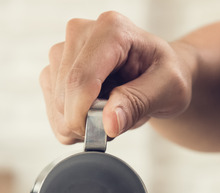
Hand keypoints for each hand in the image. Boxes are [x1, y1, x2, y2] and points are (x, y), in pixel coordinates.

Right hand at [40, 11, 193, 144]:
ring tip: (111, 114)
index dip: (84, 115)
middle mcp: (81, 32)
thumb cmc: (165, 75)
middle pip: (65, 92)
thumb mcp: (168, 90)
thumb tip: (108, 124)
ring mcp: (63, 49)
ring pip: (55, 102)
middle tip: (118, 123)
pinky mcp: (54, 68)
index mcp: (112, 30)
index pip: (81, 78)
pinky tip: (95, 114)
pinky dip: (71, 123)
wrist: (157, 72)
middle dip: (86, 122)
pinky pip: (51, 107)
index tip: (103, 135)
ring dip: (80, 123)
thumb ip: (139, 103)